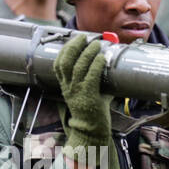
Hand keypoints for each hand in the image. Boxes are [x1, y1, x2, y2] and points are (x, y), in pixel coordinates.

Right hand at [53, 34, 112, 151]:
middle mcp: (69, 86)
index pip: (59, 63)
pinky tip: (102, 58)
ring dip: (88, 52)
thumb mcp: (90, 92)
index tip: (73, 39)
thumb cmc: (93, 111)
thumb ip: (95, 79)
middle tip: (85, 37)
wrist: (91, 131)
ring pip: (78, 66)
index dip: (65, 49)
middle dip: (75, 45)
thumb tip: (109, 65)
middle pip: (67, 61)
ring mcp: (77, 91)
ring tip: (97, 43)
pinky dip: (96, 65)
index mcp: (65, 85)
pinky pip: (91, 76)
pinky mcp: (89, 96)